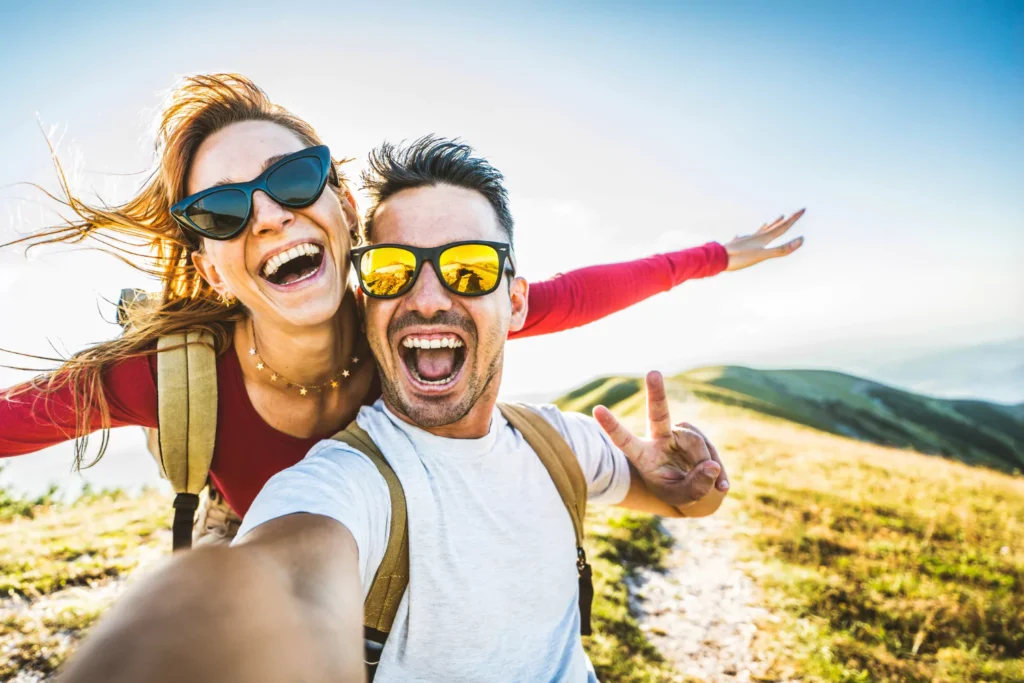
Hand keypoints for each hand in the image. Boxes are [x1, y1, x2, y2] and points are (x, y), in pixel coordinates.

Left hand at [593, 371, 728, 509]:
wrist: (694, 491)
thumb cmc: (677, 493)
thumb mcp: (681, 497)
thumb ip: (695, 486)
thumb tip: (711, 466)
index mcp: (643, 456)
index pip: (625, 440)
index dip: (612, 426)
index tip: (597, 409)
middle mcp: (658, 439)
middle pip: (658, 413)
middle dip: (656, 393)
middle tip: (653, 373)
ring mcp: (677, 434)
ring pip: (695, 441)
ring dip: (705, 465)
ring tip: (705, 486)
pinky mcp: (694, 434)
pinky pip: (709, 447)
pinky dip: (716, 466)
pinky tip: (721, 485)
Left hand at [724, 209, 805, 271]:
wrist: (717, 258)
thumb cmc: (740, 258)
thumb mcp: (763, 255)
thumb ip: (781, 249)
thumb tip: (801, 240)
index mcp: (764, 238)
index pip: (783, 226)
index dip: (794, 218)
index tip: (803, 209)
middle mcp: (756, 237)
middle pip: (773, 227)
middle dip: (785, 220)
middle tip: (792, 212)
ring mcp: (745, 240)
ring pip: (759, 231)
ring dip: (769, 225)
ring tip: (772, 220)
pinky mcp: (736, 245)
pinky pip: (744, 238)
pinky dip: (747, 235)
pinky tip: (739, 236)